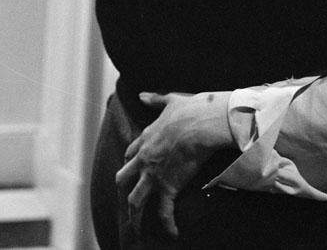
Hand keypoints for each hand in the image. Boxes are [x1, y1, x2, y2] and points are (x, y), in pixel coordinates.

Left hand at [115, 90, 231, 238]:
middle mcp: (145, 159)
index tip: (133, 167)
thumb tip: (142, 95)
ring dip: (135, 214)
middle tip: (130, 196)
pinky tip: (172, 233)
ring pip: (135, 199)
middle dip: (125, 188)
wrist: (202, 122)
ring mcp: (154, 175)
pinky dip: (167, 224)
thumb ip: (155, 100)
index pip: (131, 153)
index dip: (131, 161)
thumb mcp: (170, 100)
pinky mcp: (168, 187)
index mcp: (146, 138)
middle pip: (124, 178)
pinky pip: (163, 212)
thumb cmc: (190, 109)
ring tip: (137, 226)